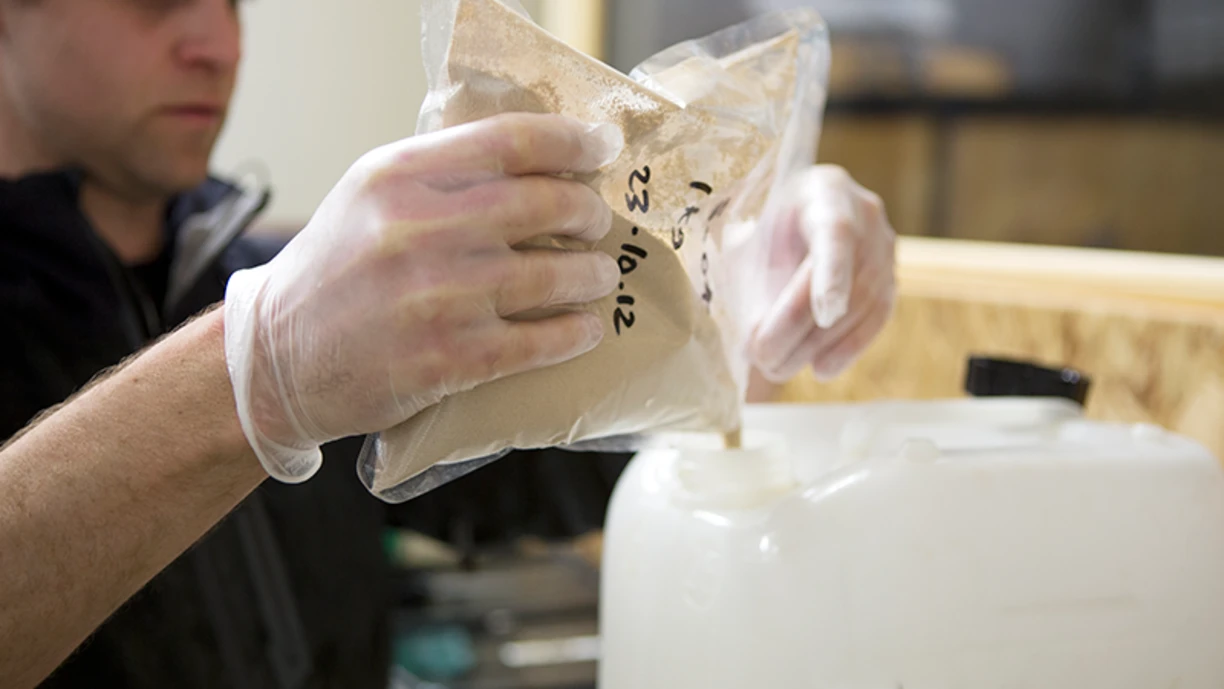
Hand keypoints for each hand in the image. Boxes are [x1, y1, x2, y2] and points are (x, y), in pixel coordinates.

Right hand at [223, 113, 624, 481]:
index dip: (571, 141)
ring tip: (599, 275)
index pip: (511, 140)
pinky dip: (575, 333)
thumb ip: (441, 172)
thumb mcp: (370, 195)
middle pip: (546, 203)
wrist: (276, 358)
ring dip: (592, 274)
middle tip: (596, 221)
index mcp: (400, 175)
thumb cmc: (334, 270)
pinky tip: (585, 328)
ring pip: (555, 274)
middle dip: (587, 212)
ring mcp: (438, 296)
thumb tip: (536, 162)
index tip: (600, 149)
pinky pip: (540, 340)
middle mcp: (420, 229)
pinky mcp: (449, 358)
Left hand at [749, 165, 896, 382]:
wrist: (794, 225)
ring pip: (863, 303)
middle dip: (804, 326)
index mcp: (826, 190)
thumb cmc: (766, 236)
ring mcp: (885, 246)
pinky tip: (820, 369)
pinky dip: (849, 348)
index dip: (833, 274)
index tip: (824, 313)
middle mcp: (866, 213)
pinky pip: (877, 318)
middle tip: (765, 359)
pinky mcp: (891, 279)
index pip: (837, 232)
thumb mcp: (748, 250)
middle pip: (848, 277)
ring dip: (820, 343)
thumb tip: (756, 347)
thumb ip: (751, 290)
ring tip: (779, 367)